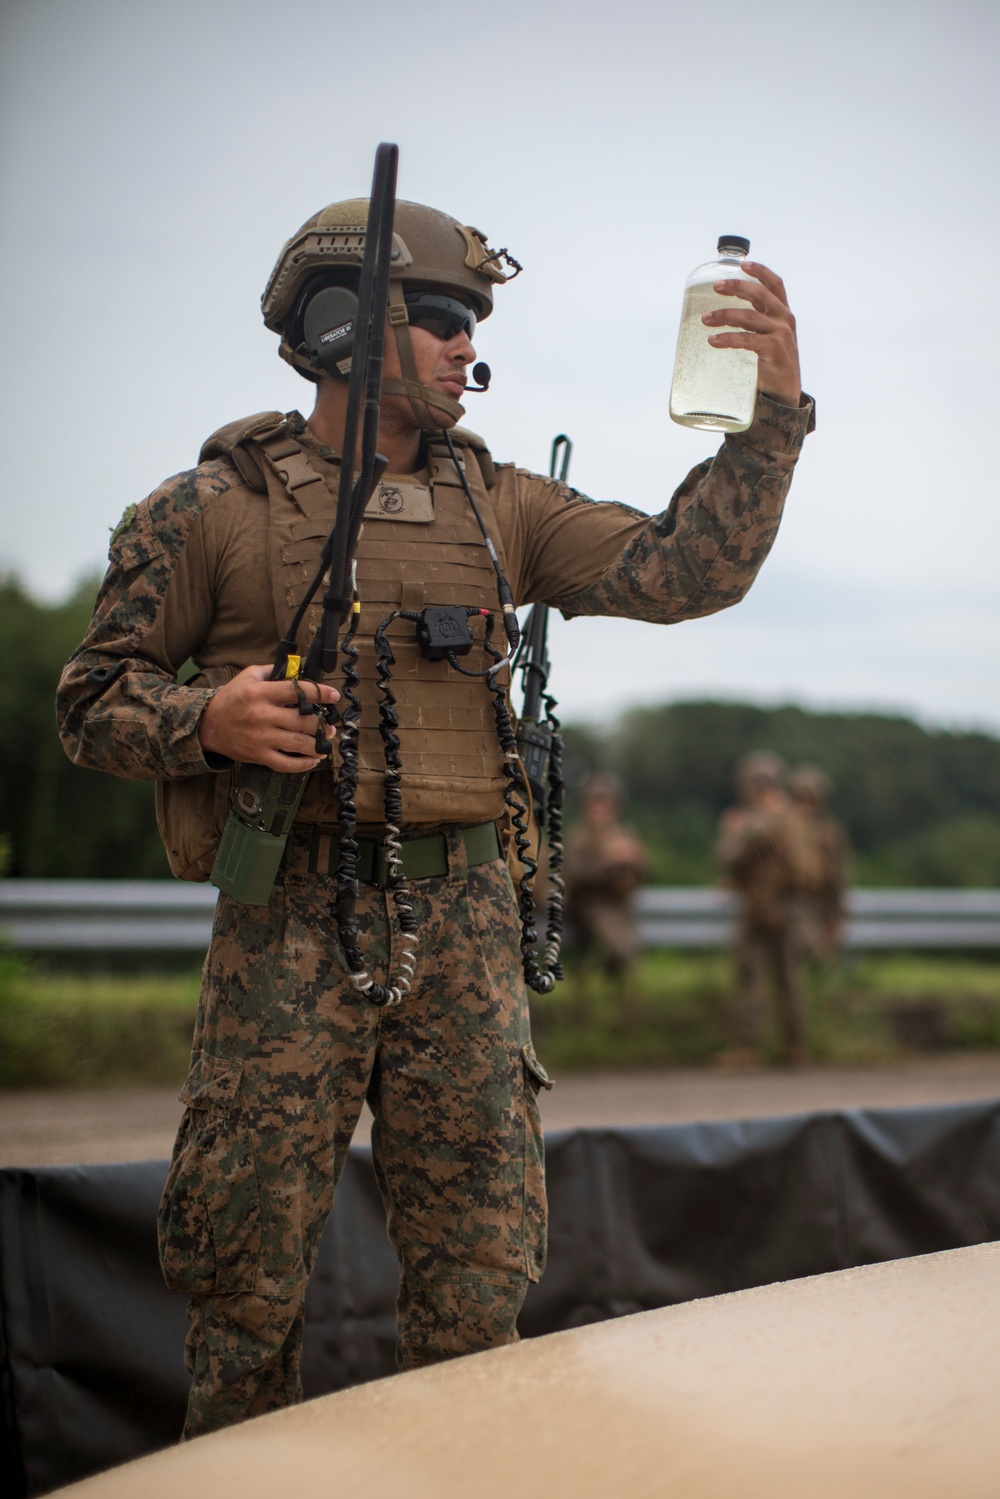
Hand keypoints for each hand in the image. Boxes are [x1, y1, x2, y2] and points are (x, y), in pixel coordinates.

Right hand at [198, 664, 338, 771]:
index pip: (297, 692)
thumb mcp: (248, 676)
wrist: (208, 725)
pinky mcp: (259, 756)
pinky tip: (313, 760)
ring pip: (299, 743)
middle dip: (322, 724)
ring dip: (318, 744)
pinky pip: (287, 764)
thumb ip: (273, 671)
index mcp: (261, 693)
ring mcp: (261, 738)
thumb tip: (297, 668)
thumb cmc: (230, 699)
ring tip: (326, 742)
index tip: (334, 696)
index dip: (320, 693)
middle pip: (303, 721)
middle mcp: (263, 715)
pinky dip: (304, 764)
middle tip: (330, 726)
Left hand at [703, 261, 800, 407]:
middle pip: (760, 294)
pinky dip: (728, 338)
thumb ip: (757, 323)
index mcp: (783, 313)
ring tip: (706, 319)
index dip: (760, 271)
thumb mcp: (769, 337)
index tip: (742, 264)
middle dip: (736, 287)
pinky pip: (746, 339)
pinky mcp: (773, 349)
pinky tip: (713, 340)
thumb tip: (728, 314)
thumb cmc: (773, 364)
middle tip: (716, 286)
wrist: (785, 392)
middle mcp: (784, 319)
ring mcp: (780, 334)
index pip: (775, 284)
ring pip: (749, 317)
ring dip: (724, 315)